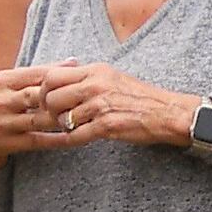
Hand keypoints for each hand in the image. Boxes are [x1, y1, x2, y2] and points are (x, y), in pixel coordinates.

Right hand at [0, 67, 85, 170]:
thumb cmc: (3, 104)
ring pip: (40, 119)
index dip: (64, 78)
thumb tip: (75, 61)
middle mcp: (0, 100)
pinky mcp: (6, 142)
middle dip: (65, 98)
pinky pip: (38, 140)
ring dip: (65, 119)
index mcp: (3, 80)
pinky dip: (59, 139)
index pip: (39, 74)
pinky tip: (76, 136)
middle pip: (39, 96)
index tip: (86, 80)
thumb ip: (41, 73)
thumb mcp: (13, 85)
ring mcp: (1, 123)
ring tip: (88, 118)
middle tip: (90, 99)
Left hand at [13, 65, 203, 150]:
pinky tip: (75, 139)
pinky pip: (75, 136)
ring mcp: (101, 105)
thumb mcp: (113, 77)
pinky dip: (70, 140)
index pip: (51, 76)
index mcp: (96, 71)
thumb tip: (58, 80)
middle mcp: (96, 85)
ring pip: (61, 118)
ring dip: (63, 126)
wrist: (168, 113)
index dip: (43, 91)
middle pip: (50, 97)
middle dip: (49, 111)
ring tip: (74, 127)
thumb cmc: (141, 97)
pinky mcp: (106, 125)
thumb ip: (87, 77)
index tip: (47, 100)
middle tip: (56, 117)